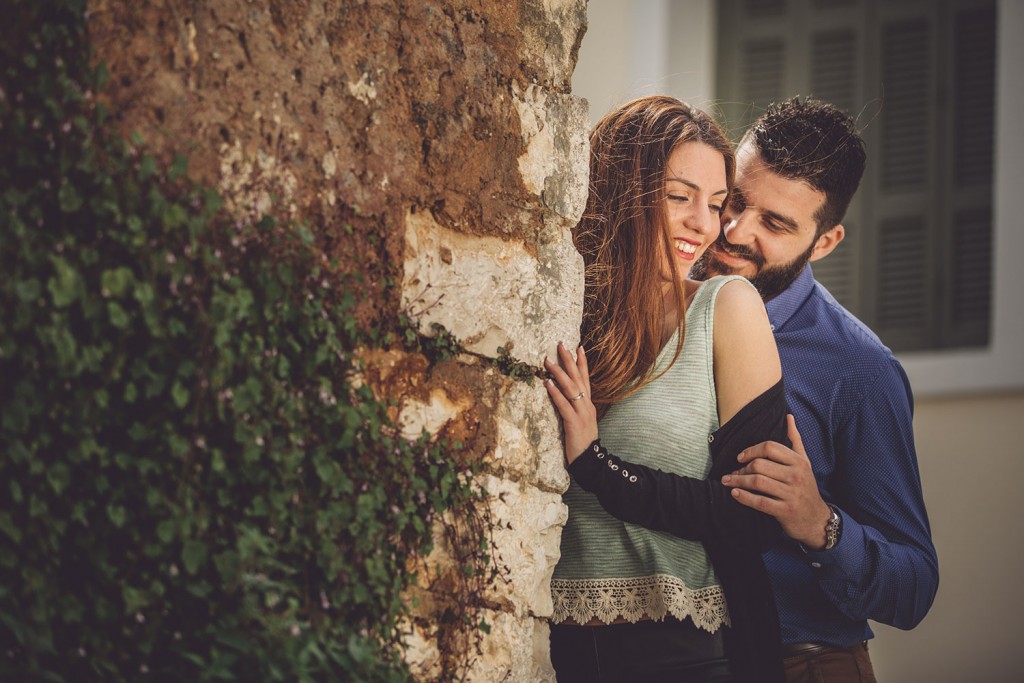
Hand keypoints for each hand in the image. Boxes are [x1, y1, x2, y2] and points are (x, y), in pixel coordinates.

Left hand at [543, 342, 597, 464]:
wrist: (590, 461)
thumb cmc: (582, 441)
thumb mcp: (581, 421)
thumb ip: (575, 407)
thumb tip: (564, 395)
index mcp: (588, 404)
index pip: (586, 379)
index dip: (582, 363)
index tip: (578, 347)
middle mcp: (587, 405)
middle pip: (578, 378)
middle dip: (569, 360)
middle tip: (561, 345)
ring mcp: (582, 413)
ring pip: (571, 388)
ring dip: (559, 373)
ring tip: (548, 361)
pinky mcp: (574, 423)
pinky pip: (564, 405)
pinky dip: (556, 393)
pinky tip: (547, 384)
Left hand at [720, 415, 831, 548]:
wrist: (816, 519)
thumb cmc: (805, 487)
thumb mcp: (804, 462)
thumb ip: (795, 439)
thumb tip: (788, 417)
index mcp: (798, 461)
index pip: (770, 447)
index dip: (751, 450)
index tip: (740, 457)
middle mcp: (796, 476)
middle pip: (760, 464)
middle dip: (741, 468)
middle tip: (732, 472)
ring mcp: (791, 494)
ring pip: (757, 482)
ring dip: (738, 481)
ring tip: (727, 481)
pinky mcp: (785, 511)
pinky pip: (760, 502)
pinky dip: (744, 497)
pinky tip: (735, 493)